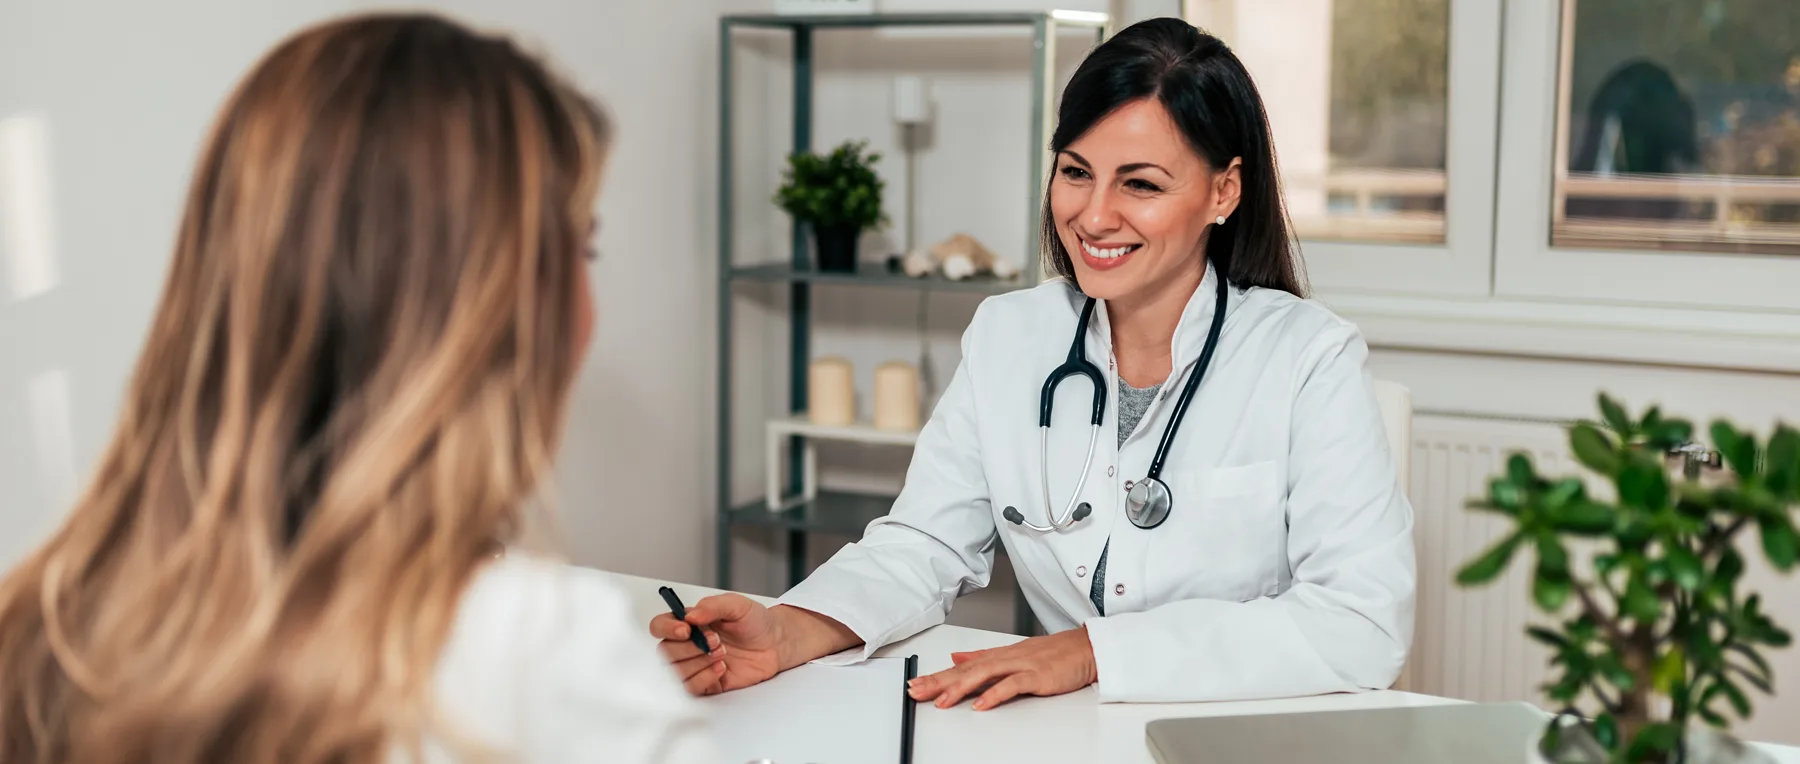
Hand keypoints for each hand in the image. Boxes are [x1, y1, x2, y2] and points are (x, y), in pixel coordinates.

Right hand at [648, 593, 782, 695]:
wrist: (775, 644)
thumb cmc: (755, 622)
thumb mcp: (737, 605)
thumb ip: (713, 606)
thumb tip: (691, 615)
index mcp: (689, 622)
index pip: (660, 626)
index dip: (667, 629)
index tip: (686, 630)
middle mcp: (688, 644)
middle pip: (665, 652)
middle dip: (691, 648)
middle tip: (716, 641)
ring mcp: (695, 665)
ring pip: (675, 671)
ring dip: (698, 663)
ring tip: (722, 653)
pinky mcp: (706, 683)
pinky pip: (690, 688)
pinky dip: (704, 678)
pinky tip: (721, 668)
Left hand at [906, 627, 1098, 710]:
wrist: (1086, 648)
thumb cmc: (1054, 654)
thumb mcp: (1014, 653)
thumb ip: (983, 656)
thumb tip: (956, 656)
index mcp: (999, 655)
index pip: (962, 666)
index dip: (938, 675)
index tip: (916, 684)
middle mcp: (1006, 658)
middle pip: (967, 669)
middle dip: (939, 681)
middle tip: (916, 691)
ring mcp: (1022, 665)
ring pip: (985, 674)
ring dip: (960, 688)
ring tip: (941, 701)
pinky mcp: (1037, 676)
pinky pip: (1012, 685)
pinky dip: (995, 695)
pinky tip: (980, 705)